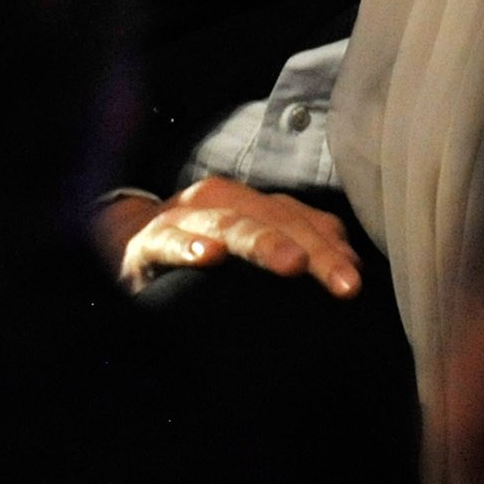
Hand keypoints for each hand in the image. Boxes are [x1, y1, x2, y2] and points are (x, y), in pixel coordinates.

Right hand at [115, 177, 363, 297]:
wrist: (127, 239)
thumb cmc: (201, 243)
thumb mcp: (250, 240)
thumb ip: (299, 243)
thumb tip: (353, 267)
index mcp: (253, 202)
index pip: (302, 220)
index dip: (332, 248)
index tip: (356, 281)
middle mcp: (224, 200)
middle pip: (276, 221)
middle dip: (314, 252)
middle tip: (344, 283)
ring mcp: (186, 218)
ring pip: (230, 224)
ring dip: (262, 242)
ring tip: (292, 263)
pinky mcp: (148, 242)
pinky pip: (170, 242)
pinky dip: (190, 246)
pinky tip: (208, 258)